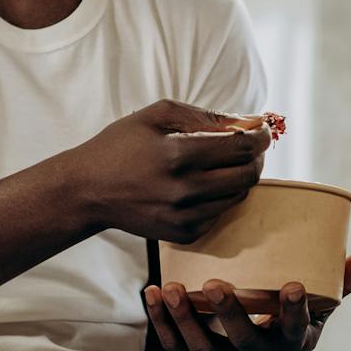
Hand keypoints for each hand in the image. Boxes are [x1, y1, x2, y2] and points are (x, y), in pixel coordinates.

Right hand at [68, 100, 271, 242]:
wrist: (88, 191)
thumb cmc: (121, 146)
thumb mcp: (156, 115)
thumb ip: (205, 115)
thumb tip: (248, 122)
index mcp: (178, 154)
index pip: (242, 147)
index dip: (261, 136)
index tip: (262, 129)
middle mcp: (185, 190)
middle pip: (247, 174)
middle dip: (255, 156)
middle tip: (247, 145)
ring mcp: (185, 217)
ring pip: (238, 196)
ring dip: (238, 176)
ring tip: (221, 162)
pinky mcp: (183, 234)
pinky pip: (220, 214)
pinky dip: (220, 197)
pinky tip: (200, 185)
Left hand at [144, 252, 350, 350]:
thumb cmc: (284, 335)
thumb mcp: (313, 318)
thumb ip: (338, 286)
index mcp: (287, 345)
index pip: (293, 330)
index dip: (293, 311)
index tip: (293, 286)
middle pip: (242, 340)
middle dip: (228, 314)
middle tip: (216, 285)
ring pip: (200, 347)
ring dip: (184, 318)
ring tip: (171, 288)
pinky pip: (174, 346)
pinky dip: (161, 321)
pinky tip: (151, 294)